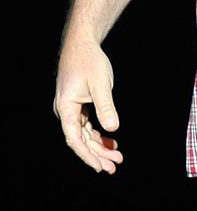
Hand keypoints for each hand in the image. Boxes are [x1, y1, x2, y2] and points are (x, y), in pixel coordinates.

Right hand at [53, 41, 123, 173]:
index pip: (74, 138)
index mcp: (66, 107)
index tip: (99, 166)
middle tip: (114, 166)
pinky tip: (111, 139)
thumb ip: (106, 107)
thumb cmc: (90, 61)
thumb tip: (113, 129)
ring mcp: (71, 108)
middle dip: (97, 154)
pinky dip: (98, 133)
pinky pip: (87, 124)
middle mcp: (65, 111)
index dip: (87, 155)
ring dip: (99, 145)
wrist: (82, 43)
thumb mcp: (100, 84)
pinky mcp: (78, 104)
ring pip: (84, 133)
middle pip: (80, 139)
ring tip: (116, 156)